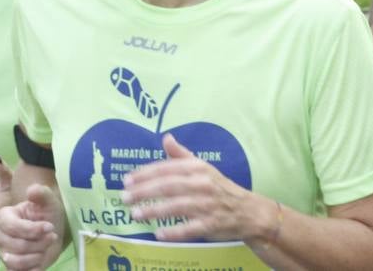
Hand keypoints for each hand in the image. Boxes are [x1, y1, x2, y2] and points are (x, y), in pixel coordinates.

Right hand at [0, 184, 65, 270]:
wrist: (52, 231)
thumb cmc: (46, 214)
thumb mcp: (48, 201)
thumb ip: (41, 193)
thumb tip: (32, 190)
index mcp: (3, 217)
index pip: (12, 226)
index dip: (32, 229)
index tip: (49, 226)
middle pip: (17, 246)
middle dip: (40, 243)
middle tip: (52, 236)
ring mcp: (3, 252)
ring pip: (17, 261)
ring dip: (38, 255)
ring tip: (47, 246)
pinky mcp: (10, 266)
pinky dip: (33, 268)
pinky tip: (41, 260)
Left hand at [123, 134, 273, 241]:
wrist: (248, 211)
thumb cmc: (220, 188)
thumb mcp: (203, 167)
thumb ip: (181, 154)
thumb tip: (165, 137)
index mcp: (199, 168)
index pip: (168, 168)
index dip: (146, 173)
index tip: (127, 179)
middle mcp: (203, 184)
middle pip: (169, 186)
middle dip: (145, 191)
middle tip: (124, 197)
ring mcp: (207, 205)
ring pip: (177, 206)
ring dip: (154, 210)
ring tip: (135, 214)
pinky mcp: (211, 224)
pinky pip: (190, 228)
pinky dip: (174, 232)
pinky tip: (159, 234)